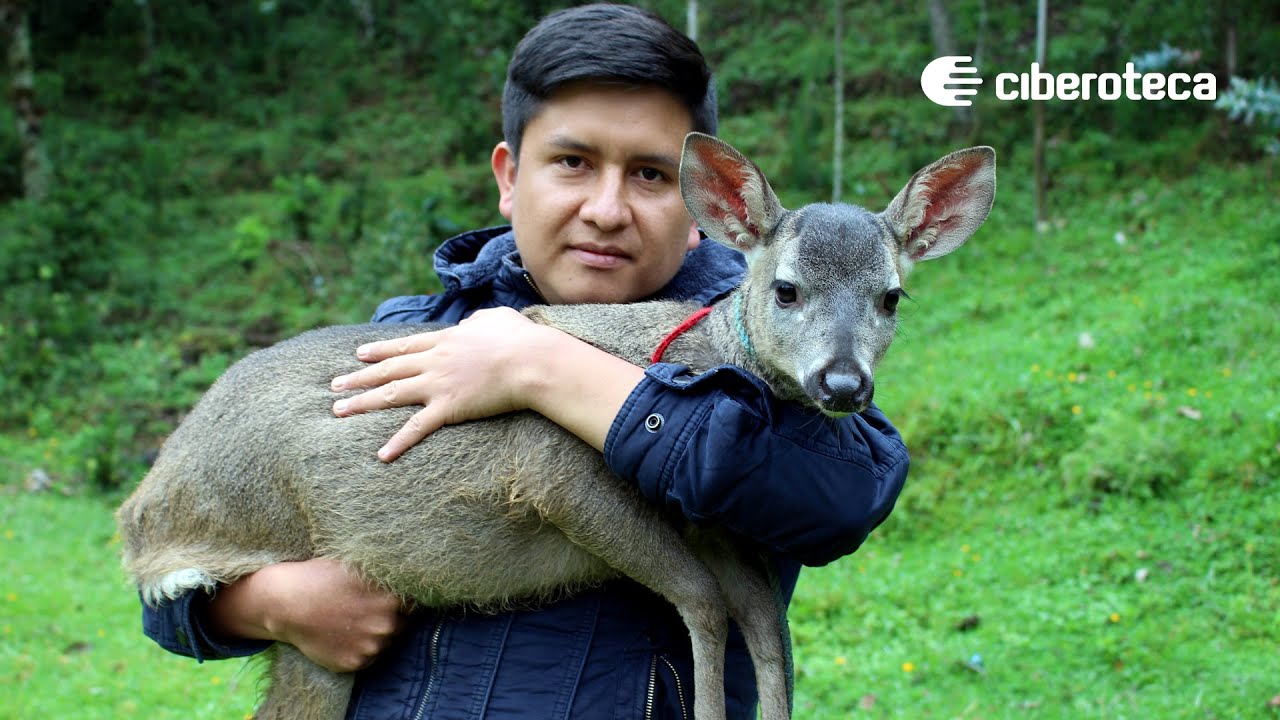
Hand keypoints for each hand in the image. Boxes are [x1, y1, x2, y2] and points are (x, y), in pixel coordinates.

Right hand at [206, 558, 406, 672]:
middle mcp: (386, 623)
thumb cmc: (321, 576)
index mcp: (392, 597)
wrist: (287, 602)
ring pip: (387, 642)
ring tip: (354, 621)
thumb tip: (412, 570)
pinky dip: (360, 648)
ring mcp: (371, 645)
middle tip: (369, 609)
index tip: (395, 597)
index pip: (415, 602)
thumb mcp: (358, 565)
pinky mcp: (356, 662)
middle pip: (404, 624)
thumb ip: (386, 574)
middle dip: (392, 617)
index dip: (405, 599)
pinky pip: (369, 657)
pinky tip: (344, 634)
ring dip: (377, 634)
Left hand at [330, 307, 550, 461]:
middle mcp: (434, 360)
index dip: (379, 350)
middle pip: (388, 369)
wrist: (530, 361)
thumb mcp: (496, 317)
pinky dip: (397, 442)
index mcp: (445, 339)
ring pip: (390, 394)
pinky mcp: (448, 407)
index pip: (404, 345)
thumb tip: (470, 324)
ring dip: (362, 403)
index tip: (359, 353)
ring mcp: (438, 384)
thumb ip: (477, 320)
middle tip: (336, 384)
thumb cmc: (520, 338)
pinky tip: (381, 455)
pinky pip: (416, 428)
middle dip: (359, 377)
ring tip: (338, 411)